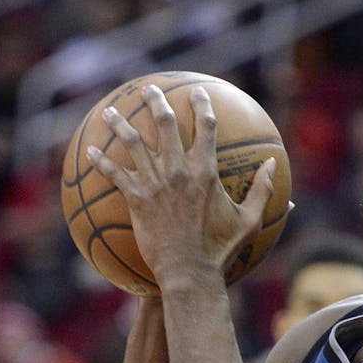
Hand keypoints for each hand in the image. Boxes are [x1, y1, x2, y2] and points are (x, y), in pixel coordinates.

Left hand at [86, 85, 276, 284]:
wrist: (189, 271)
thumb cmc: (220, 249)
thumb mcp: (250, 220)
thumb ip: (262, 190)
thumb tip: (273, 165)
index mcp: (206, 171)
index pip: (206, 127)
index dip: (202, 106)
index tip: (198, 93)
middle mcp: (179, 170)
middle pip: (165, 124)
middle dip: (156, 102)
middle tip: (148, 90)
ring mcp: (155, 182)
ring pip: (133, 143)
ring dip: (120, 124)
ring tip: (111, 113)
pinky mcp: (136, 198)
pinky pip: (114, 174)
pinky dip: (101, 161)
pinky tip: (89, 151)